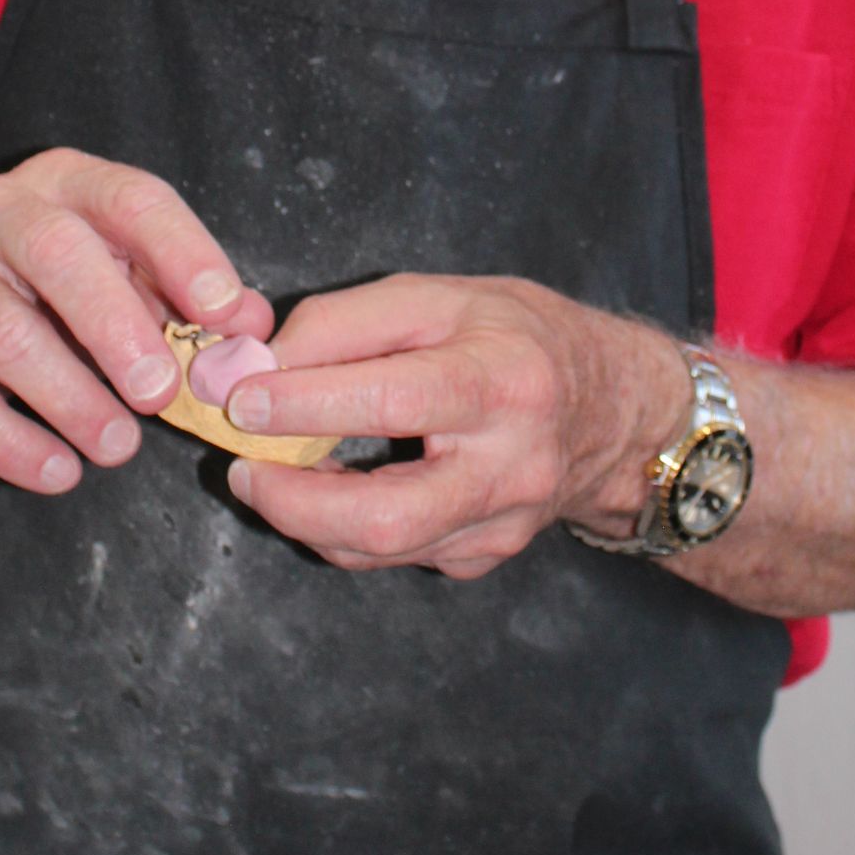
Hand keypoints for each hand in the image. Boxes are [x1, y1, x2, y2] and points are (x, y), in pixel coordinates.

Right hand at [0, 148, 271, 494]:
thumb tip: (250, 328)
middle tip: (162, 393)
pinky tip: (58, 471)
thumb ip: (181, 295)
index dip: (182, 252)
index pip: (129, 199)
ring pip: (6, 335)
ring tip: (118, 446)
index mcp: (64, 183)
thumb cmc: (42, 290)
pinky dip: (13, 445)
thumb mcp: (114, 270)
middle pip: (56, 255)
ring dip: (71, 400)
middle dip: (116, 326)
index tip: (225, 311)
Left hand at [220, 274, 684, 578]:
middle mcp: (511, 465)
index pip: (394, 398)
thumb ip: (345, 322)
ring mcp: (502, 524)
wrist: (612, 409)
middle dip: (294, 500)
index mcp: (503, 379)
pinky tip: (325, 491)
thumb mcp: (438, 297)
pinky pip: (396, 555)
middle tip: (242, 467)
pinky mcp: (486, 557)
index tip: (241, 399)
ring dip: (306, 517)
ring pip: (382, 548)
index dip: (308, 404)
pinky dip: (344, 528)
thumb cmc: (515, 335)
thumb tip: (260, 365)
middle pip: (388, 515)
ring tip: (267, 474)